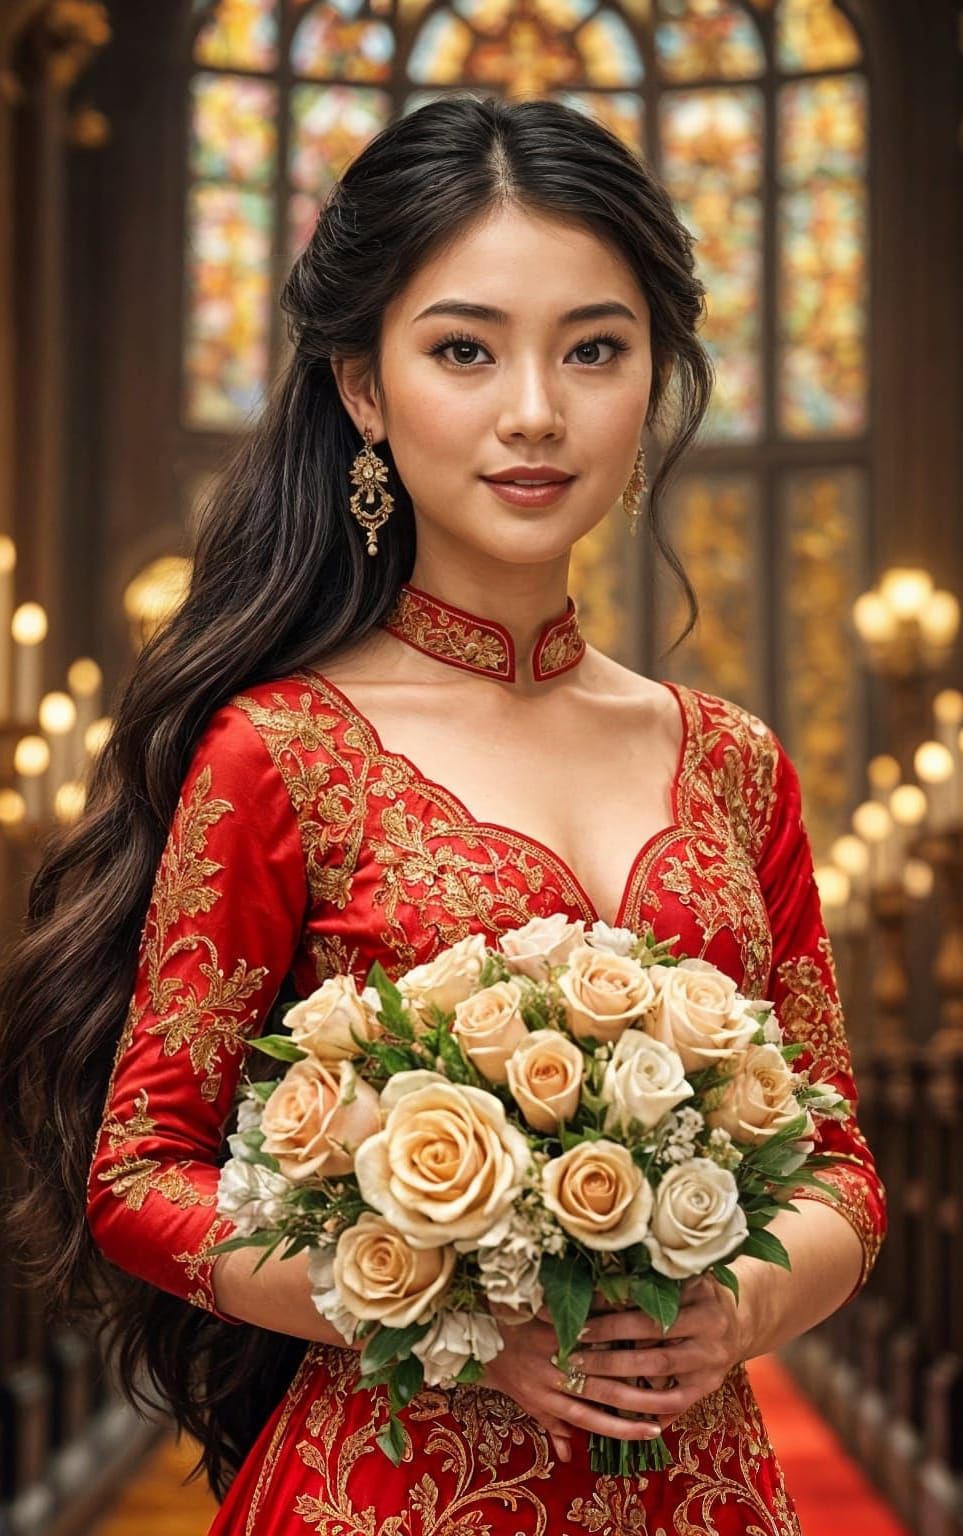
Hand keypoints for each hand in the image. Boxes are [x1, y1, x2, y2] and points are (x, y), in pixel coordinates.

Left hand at [479, 1312, 667, 1463]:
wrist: (473, 1329)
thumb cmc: (502, 1367)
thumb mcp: (523, 1401)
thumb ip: (550, 1424)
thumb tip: (570, 1454)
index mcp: (547, 1400)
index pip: (593, 1420)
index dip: (624, 1428)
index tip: (654, 1430)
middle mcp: (551, 1378)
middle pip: (603, 1393)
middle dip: (640, 1399)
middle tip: (670, 1397)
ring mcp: (551, 1348)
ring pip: (599, 1358)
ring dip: (630, 1357)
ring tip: (661, 1356)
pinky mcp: (549, 1320)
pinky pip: (584, 1322)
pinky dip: (609, 1320)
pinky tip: (633, 1317)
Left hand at [540, 1273, 749, 1429]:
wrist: (739, 1319)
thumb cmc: (696, 1293)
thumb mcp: (680, 1277)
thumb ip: (648, 1279)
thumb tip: (596, 1279)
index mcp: (700, 1296)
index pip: (648, 1305)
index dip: (612, 1313)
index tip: (578, 1320)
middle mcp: (710, 1328)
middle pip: (652, 1339)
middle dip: (608, 1346)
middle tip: (572, 1352)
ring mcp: (711, 1361)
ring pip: (659, 1372)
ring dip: (617, 1377)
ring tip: (582, 1378)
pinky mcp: (708, 1386)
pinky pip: (674, 1403)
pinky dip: (645, 1409)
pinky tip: (614, 1411)